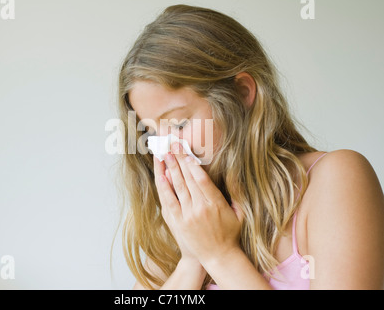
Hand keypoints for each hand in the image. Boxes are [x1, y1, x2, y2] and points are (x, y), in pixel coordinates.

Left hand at [153, 142, 242, 264]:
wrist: (217, 257)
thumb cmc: (230, 234)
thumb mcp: (240, 214)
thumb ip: (236, 193)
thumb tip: (235, 174)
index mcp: (216, 204)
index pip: (202, 179)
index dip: (193, 164)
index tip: (187, 151)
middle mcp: (200, 208)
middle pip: (187, 179)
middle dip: (179, 159)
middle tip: (172, 144)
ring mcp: (187, 216)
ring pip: (176, 187)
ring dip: (170, 168)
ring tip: (165, 153)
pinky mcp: (177, 222)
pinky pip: (169, 201)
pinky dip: (164, 187)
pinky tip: (161, 175)